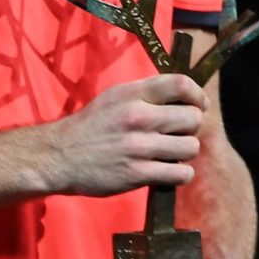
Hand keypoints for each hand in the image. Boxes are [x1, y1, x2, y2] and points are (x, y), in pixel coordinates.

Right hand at [46, 74, 207, 196]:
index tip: (199, 105)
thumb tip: (183, 94)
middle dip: (191, 127)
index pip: (181, 85)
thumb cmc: (91, 125)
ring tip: (171, 153)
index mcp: (133, 94)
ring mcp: (139, 147)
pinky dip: (180, 174)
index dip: (198, 95)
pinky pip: (180, 173)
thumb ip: (146, 93)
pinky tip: (169, 171)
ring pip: (190, 147)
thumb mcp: (115, 97)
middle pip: (192, 118)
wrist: (59, 156)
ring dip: (185, 151)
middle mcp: (138, 117)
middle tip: (178, 133)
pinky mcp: (137, 173)